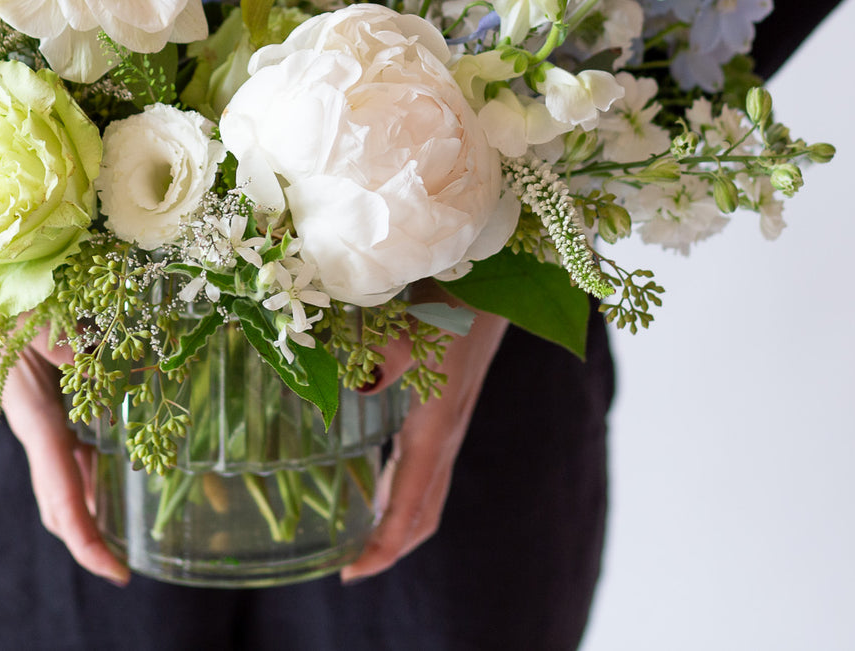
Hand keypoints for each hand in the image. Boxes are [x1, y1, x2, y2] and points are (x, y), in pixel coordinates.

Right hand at [1, 329, 130, 585]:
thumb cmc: (4, 288)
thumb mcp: (37, 314)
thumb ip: (72, 343)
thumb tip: (120, 365)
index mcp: (30, 410)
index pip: (58, 489)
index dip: (85, 536)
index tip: (115, 570)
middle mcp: (33, 418)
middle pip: (56, 496)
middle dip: (87, 533)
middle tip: (124, 562)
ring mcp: (38, 409)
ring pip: (62, 473)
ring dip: (90, 499)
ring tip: (125, 521)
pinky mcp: (46, 393)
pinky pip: (68, 441)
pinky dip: (90, 462)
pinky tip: (113, 459)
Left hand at [339, 310, 508, 582]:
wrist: (502, 282)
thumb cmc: (457, 302)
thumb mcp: (416, 327)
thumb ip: (386, 355)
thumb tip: (359, 384)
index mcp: (435, 430)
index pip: (412, 509)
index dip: (384, 548)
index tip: (351, 573)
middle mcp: (446, 436)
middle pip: (424, 513)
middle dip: (391, 547)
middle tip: (352, 565)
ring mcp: (451, 423)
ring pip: (429, 492)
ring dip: (400, 521)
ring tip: (361, 533)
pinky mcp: (450, 406)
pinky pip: (429, 466)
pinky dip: (406, 488)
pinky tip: (382, 475)